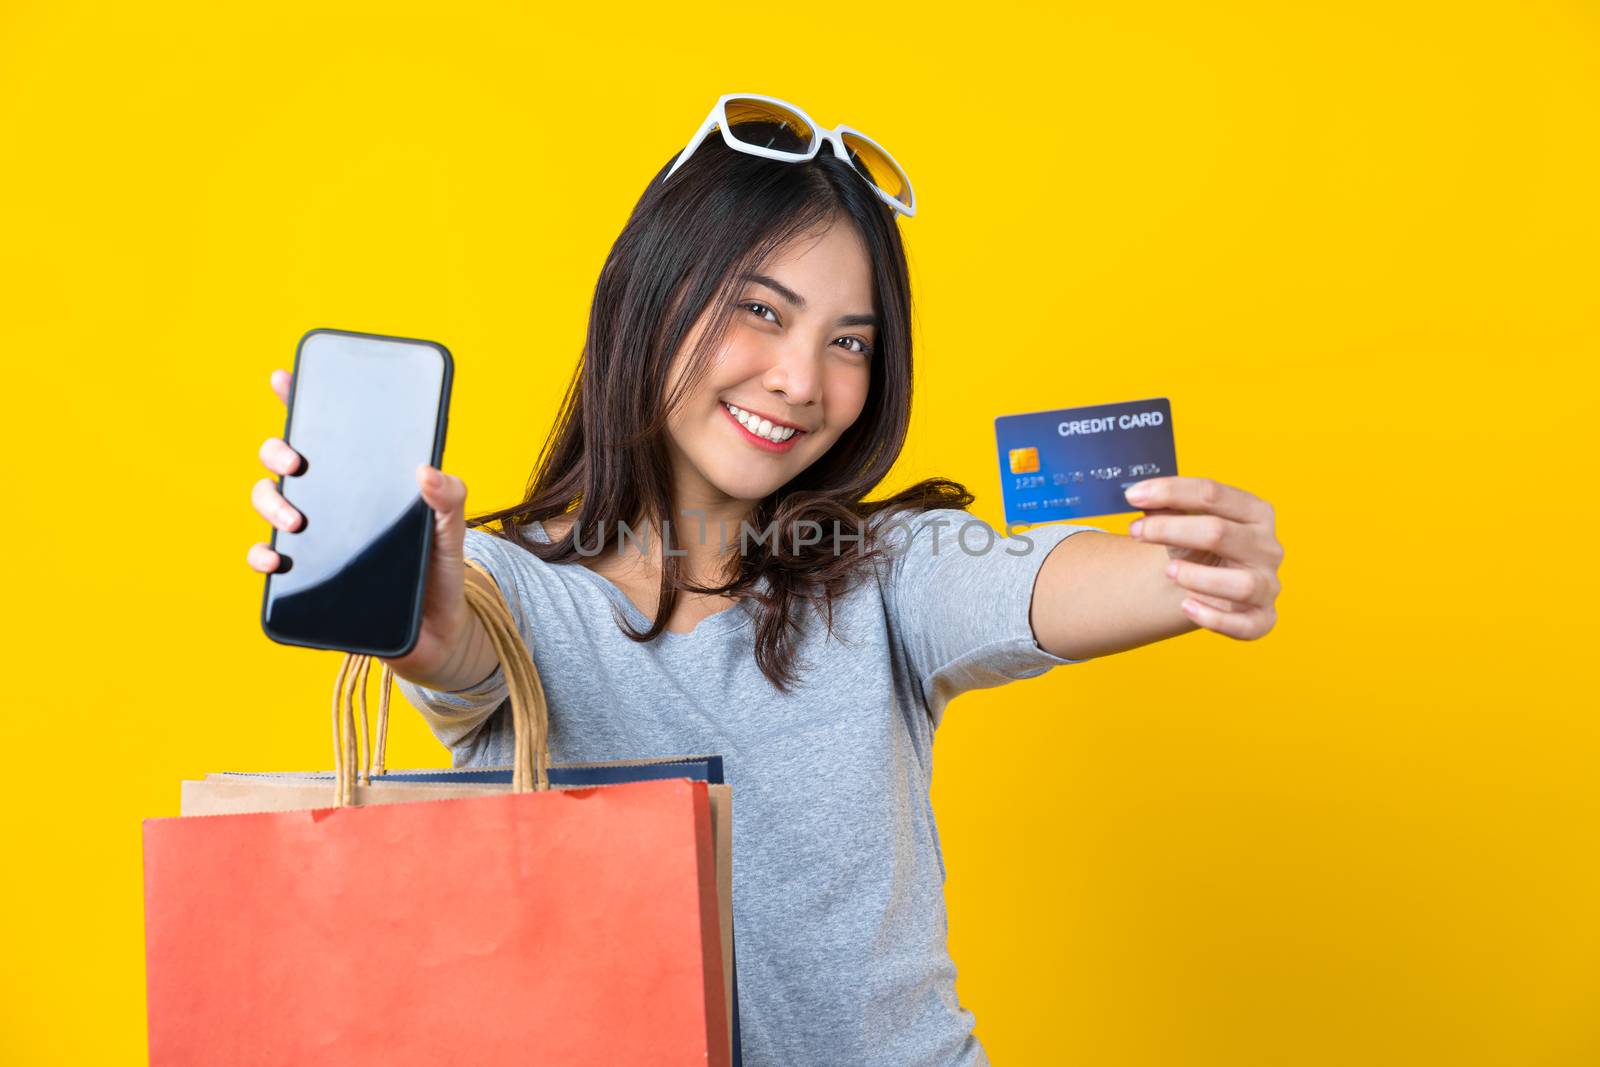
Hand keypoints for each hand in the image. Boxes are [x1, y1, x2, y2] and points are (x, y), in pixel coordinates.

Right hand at [246, 368, 476, 679]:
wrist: (438, 633)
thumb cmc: (441, 571)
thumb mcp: (451, 530)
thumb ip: (449, 497)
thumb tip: (426, 470)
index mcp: (364, 481)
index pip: (327, 433)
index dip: (300, 400)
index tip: (284, 377)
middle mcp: (333, 503)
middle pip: (285, 464)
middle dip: (277, 452)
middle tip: (297, 463)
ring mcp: (316, 539)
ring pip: (270, 505)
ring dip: (269, 504)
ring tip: (296, 520)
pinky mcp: (309, 579)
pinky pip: (269, 561)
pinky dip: (262, 557)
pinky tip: (274, 559)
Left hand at [1122, 476, 1281, 639]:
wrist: (1211, 585)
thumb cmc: (1199, 547)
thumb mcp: (1185, 523)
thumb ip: (1167, 507)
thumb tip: (1140, 496)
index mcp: (1255, 512)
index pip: (1213, 494)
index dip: (1171, 492)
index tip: (1133, 496)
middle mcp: (1267, 547)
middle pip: (1219, 533)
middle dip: (1171, 530)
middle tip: (1136, 532)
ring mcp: (1268, 585)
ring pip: (1241, 583)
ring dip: (1198, 577)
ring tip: (1169, 571)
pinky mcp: (1262, 618)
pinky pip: (1245, 625)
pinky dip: (1213, 618)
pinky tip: (1186, 606)